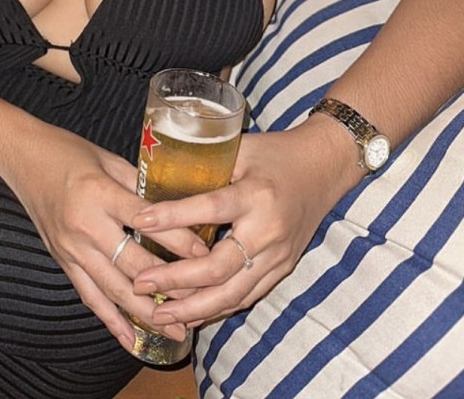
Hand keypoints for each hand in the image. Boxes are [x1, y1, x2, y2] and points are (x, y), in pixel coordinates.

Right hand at [3, 124, 209, 351]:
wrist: (22, 157)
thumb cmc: (67, 151)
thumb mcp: (109, 159)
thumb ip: (139, 187)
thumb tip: (176, 209)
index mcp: (100, 193)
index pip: (147, 222)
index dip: (178, 240)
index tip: (206, 254)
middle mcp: (85, 225)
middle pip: (133, 264)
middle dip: (171, 285)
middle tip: (203, 300)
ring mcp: (71, 248)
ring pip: (114, 290)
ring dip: (147, 313)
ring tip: (178, 332)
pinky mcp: (62, 261)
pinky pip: (89, 296)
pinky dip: (111, 321)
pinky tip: (131, 339)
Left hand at [128, 124, 355, 329]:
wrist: (324, 168)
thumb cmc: (275, 153)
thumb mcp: (239, 149)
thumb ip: (205, 167)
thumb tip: (157, 179)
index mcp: (256, 194)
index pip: (210, 209)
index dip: (173, 217)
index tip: (140, 222)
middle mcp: (268, 231)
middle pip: (219, 268)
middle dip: (176, 280)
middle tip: (141, 284)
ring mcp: (278, 256)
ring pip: (233, 294)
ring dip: (194, 308)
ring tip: (158, 311)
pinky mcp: (283, 270)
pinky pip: (247, 297)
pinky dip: (217, 309)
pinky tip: (191, 314)